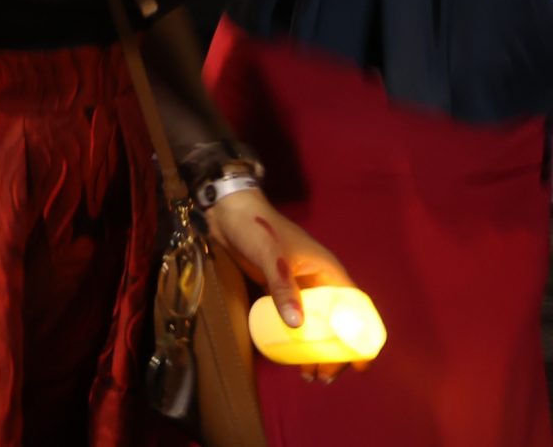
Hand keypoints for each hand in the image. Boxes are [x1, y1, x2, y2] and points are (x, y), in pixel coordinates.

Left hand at [208, 193, 352, 360]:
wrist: (226, 211)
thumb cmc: (255, 227)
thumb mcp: (271, 257)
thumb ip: (282, 287)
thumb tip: (297, 325)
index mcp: (328, 271)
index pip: (355, 309)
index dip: (362, 336)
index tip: (360, 363)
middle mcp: (317, 280)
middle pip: (335, 322)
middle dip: (334, 352)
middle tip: (325, 377)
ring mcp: (298, 285)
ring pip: (314, 323)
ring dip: (314, 348)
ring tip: (308, 374)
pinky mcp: (278, 287)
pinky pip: (293, 316)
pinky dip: (295, 337)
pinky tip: (288, 355)